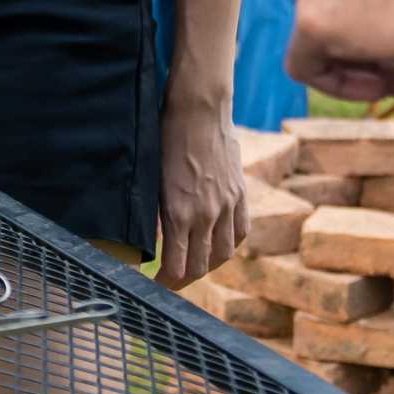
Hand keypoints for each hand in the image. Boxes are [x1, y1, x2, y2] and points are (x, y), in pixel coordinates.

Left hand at [155, 93, 248, 289]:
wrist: (199, 109)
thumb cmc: (166, 138)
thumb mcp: (153, 179)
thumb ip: (158, 212)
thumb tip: (155, 238)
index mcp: (177, 213)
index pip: (177, 266)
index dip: (166, 283)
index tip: (156, 285)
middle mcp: (205, 215)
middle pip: (201, 266)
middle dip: (184, 280)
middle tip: (172, 282)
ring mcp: (226, 205)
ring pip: (223, 254)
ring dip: (209, 266)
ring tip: (196, 267)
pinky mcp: (239, 193)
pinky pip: (241, 231)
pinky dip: (230, 244)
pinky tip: (219, 245)